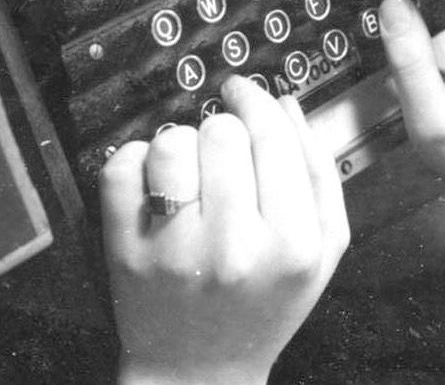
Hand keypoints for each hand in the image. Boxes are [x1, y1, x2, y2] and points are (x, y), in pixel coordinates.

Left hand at [100, 74, 348, 384]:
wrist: (201, 371)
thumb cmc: (268, 300)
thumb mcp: (323, 247)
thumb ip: (318, 171)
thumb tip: (286, 102)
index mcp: (293, 244)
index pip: (270, 137)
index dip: (255, 99)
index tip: (242, 89)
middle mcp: (234, 248)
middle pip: (221, 132)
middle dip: (222, 131)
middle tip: (220, 156)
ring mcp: (174, 251)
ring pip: (170, 142)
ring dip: (179, 145)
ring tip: (188, 173)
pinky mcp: (124, 251)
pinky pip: (121, 166)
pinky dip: (135, 161)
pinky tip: (153, 184)